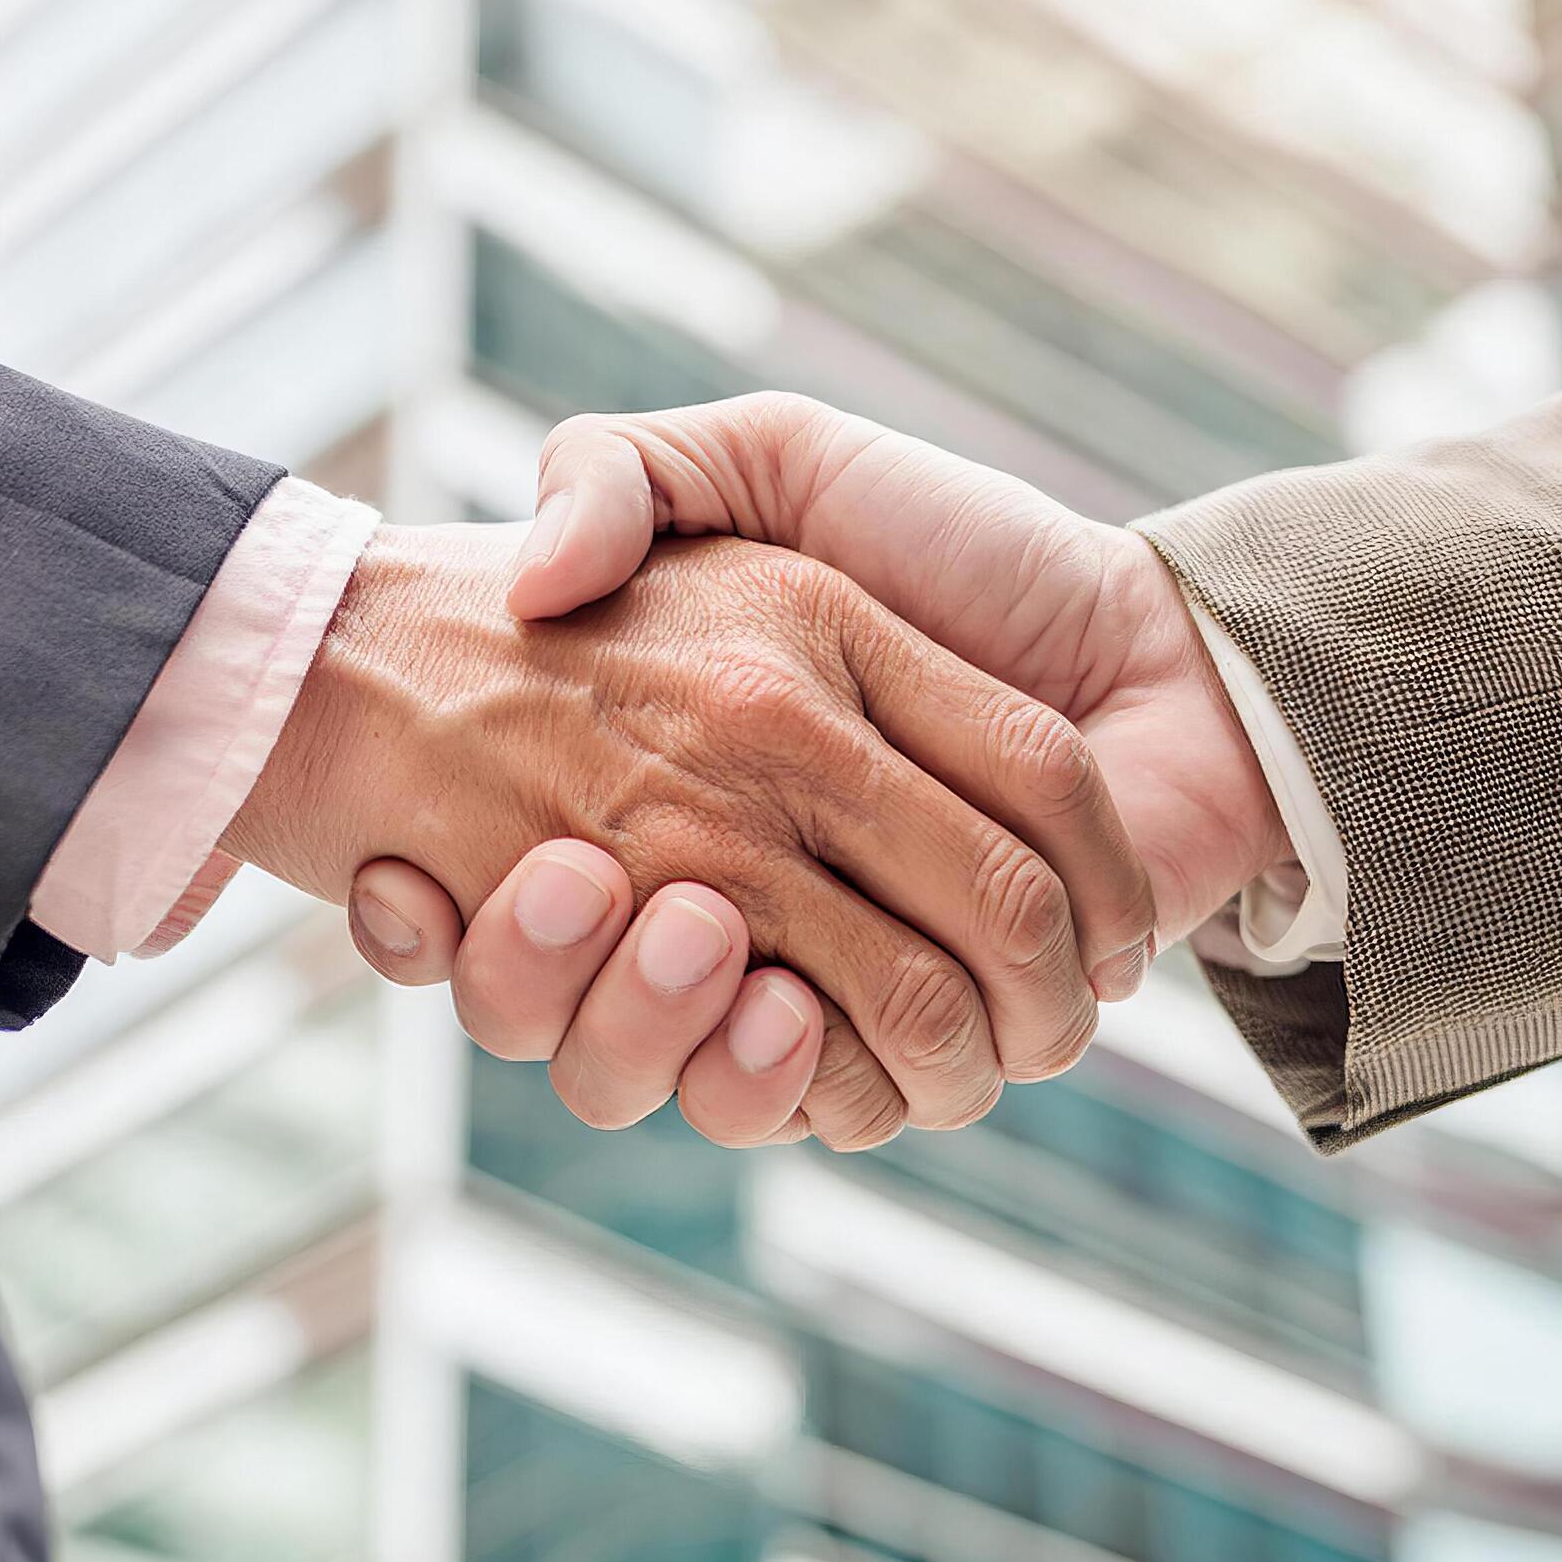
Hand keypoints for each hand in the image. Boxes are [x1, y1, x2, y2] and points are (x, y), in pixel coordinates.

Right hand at [222, 521, 1152, 1144]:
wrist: (1159, 653)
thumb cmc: (967, 544)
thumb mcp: (773, 455)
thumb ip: (624, 472)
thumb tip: (516, 582)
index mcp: (663, 778)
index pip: (502, 884)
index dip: (432, 907)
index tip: (401, 871)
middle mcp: (719, 889)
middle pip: (559, 997)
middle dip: (534, 974)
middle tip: (568, 879)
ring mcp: (801, 974)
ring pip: (659, 1071)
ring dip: (647, 1029)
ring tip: (696, 929)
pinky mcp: (891, 1047)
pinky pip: (793, 1105)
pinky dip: (774, 1081)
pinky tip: (781, 1005)